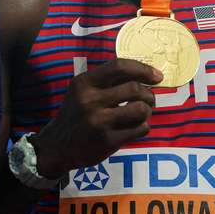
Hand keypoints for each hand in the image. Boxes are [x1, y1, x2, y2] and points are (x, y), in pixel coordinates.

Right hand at [30, 59, 161, 178]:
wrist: (57, 147)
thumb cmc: (76, 114)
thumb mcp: (82, 91)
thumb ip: (107, 81)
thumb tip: (145, 74)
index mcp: (85, 83)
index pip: (119, 67)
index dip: (143, 69)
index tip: (157, 76)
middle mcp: (90, 100)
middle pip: (135, 88)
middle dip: (149, 94)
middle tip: (149, 99)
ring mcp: (99, 121)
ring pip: (140, 109)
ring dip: (148, 111)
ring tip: (141, 114)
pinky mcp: (107, 141)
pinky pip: (139, 129)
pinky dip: (143, 127)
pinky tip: (134, 128)